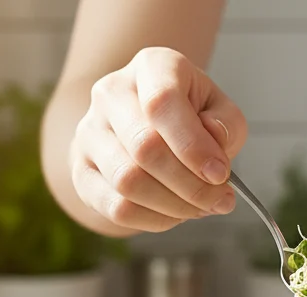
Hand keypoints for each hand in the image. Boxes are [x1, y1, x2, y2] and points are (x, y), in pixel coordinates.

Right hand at [70, 47, 247, 232]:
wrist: (147, 124)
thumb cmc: (190, 115)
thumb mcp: (218, 109)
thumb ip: (226, 126)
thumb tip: (213, 158)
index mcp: (151, 67)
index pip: (162, 103)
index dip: (193, 146)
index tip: (220, 175)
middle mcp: (111, 93)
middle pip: (145, 148)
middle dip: (190, 185)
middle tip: (219, 200)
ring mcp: (89, 131)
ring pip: (128, 182)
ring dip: (174, 206)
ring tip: (199, 208)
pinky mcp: (81, 170)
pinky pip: (115, 207)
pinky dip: (153, 220)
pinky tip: (174, 214)